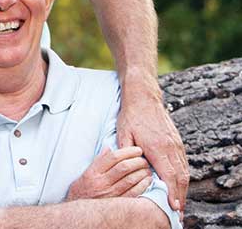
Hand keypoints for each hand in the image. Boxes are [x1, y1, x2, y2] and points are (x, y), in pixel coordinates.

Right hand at [66, 146, 151, 199]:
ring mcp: (111, 194)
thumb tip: (109, 148)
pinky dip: (143, 185)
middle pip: (124, 167)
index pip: (113, 157)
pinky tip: (148, 180)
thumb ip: (99, 160)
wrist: (82, 211)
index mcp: (94, 172)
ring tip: (147, 168)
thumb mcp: (87, 172)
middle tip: (144, 159)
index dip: (127, 151)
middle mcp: (102, 182)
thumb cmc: (84, 189)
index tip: (137, 149)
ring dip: (142, 172)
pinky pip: (134, 193)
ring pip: (131, 179)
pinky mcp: (119, 204)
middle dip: (137, 161)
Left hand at [117, 83, 188, 211]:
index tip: (173, 206)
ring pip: (184, 171)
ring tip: (179, 204)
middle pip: (180, 177)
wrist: (144, 97)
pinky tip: (179, 185)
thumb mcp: (123, 134)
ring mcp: (177, 145)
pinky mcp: (178, 142)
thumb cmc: (131, 116)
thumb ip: (126, 153)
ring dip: (183, 189)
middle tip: (178, 212)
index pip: (168, 175)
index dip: (172, 192)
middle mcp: (171, 147)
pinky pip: (184, 163)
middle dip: (180, 197)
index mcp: (158, 147)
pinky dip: (183, 177)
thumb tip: (130, 171)